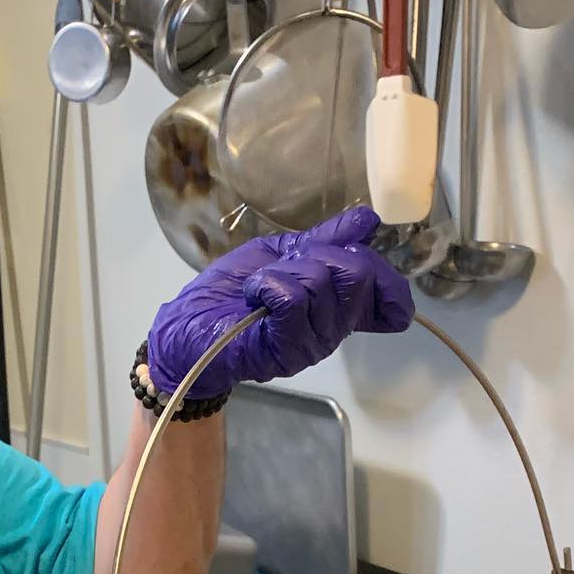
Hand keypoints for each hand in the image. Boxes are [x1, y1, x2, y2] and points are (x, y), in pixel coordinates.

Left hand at [147, 206, 413, 399]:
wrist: (188, 325)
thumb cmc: (229, 293)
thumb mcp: (282, 254)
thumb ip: (325, 240)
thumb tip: (368, 221)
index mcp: (335, 310)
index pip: (385, 298)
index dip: (385, 276)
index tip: (359, 253)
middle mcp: (331, 331)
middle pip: (357, 275)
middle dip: (320, 255)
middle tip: (287, 265)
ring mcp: (311, 345)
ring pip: (320, 282)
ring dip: (283, 271)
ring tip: (260, 285)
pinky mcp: (286, 352)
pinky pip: (292, 299)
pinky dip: (268, 284)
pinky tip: (253, 294)